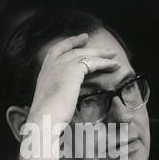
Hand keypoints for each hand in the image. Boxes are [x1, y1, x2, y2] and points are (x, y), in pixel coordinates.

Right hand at [20, 33, 119, 159]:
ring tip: (113, 55)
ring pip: (84, 54)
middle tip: (99, 45)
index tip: (81, 40)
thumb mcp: (49, 106)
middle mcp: (51, 67)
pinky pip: (93, 62)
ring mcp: (61, 66)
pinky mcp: (73, 71)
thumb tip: (61, 106)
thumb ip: (56, 100)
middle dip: (87, 45)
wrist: (44, 120)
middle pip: (72, 50)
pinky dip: (105, 63)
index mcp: (43, 74)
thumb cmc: (45, 120)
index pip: (55, 52)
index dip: (69, 43)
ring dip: (101, 54)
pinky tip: (115, 65)